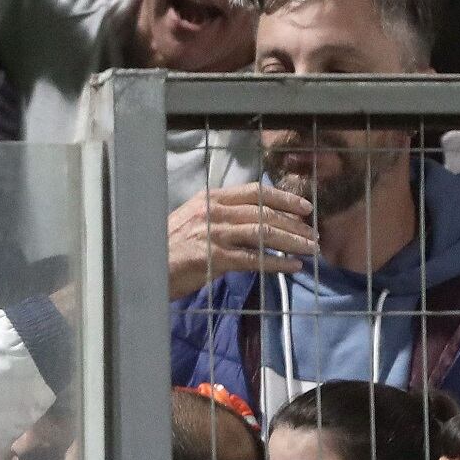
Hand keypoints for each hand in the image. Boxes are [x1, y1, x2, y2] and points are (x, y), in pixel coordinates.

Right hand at [167, 183, 316, 299]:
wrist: (145, 267)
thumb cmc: (169, 248)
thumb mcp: (194, 221)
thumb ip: (221, 218)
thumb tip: (252, 223)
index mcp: (211, 198)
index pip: (255, 192)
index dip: (283, 198)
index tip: (305, 208)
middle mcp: (214, 211)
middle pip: (264, 213)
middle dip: (293, 223)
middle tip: (314, 235)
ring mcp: (214, 233)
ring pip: (263, 234)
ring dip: (291, 242)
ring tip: (310, 250)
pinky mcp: (214, 257)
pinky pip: (253, 259)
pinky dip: (276, 263)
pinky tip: (292, 267)